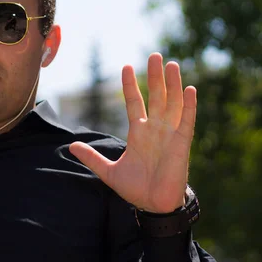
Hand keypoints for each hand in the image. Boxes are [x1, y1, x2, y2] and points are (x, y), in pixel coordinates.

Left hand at [69, 53, 194, 212]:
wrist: (153, 206)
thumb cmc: (135, 188)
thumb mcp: (108, 171)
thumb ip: (91, 157)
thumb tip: (70, 146)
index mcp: (138, 133)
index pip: (134, 102)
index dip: (130, 85)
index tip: (126, 66)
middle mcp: (155, 129)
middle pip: (155, 96)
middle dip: (155, 76)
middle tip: (154, 55)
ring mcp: (169, 135)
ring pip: (172, 103)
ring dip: (173, 84)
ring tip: (171, 64)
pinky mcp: (182, 144)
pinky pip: (187, 121)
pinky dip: (189, 106)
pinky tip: (190, 89)